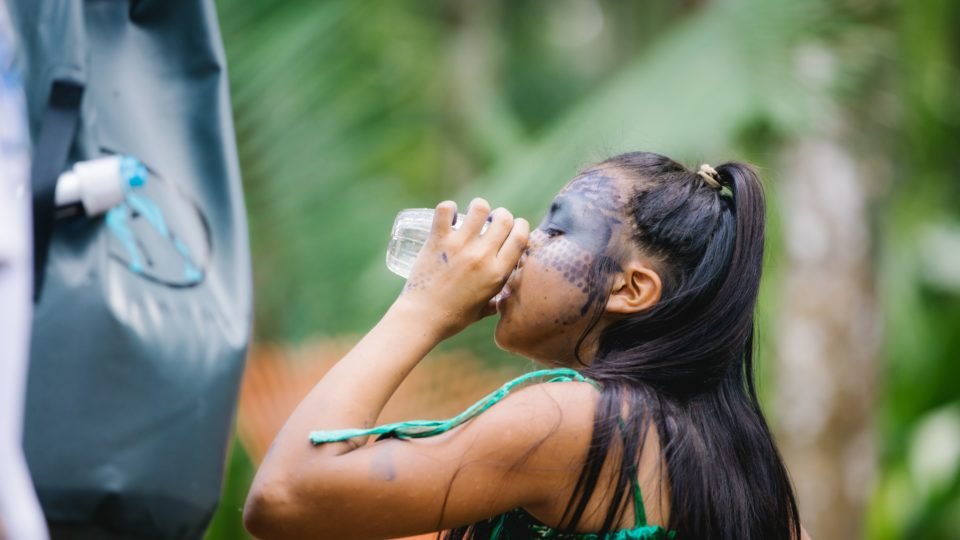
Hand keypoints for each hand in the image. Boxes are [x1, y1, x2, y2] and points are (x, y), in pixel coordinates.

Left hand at [395, 198, 528, 338]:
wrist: (423, 318)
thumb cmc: (453, 318)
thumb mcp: (482, 311)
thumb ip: (494, 302)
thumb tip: (500, 301)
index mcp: (498, 273)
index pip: (520, 237)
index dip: (520, 226)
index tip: (515, 226)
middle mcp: (483, 256)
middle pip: (504, 219)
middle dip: (501, 214)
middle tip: (492, 219)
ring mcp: (460, 246)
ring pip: (479, 208)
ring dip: (479, 207)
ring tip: (472, 214)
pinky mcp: (438, 241)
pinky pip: (445, 210)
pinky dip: (448, 208)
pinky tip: (448, 214)